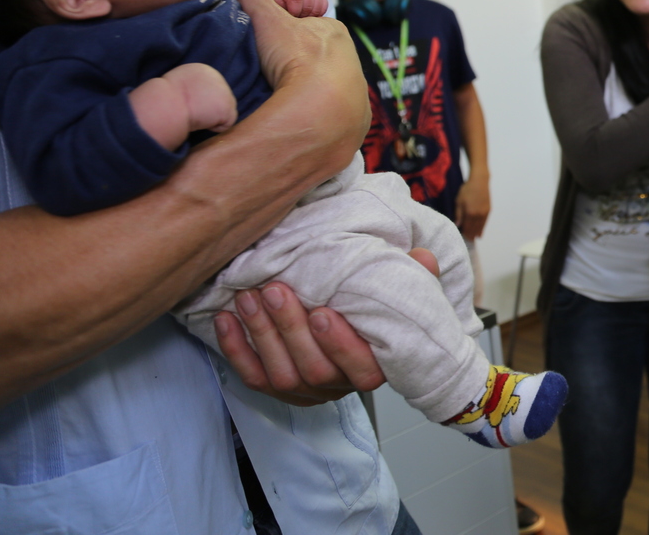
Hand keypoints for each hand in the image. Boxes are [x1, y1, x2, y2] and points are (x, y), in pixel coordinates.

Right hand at [167, 62, 238, 133]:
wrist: (167, 103)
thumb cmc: (164, 99)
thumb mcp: (176, 85)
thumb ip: (190, 88)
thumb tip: (192, 98)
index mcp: (202, 70)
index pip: (208, 90)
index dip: (198, 101)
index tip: (184, 104)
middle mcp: (217, 77)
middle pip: (218, 100)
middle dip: (206, 109)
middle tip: (189, 111)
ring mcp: (225, 91)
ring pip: (223, 112)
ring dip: (210, 118)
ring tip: (194, 115)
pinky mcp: (228, 106)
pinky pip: (226, 124)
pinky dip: (214, 127)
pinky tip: (201, 121)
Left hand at [214, 247, 440, 404]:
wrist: (347, 331)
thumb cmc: (374, 312)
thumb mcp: (401, 292)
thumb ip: (415, 277)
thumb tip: (422, 258)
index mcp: (373, 367)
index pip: (363, 371)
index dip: (341, 345)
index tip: (323, 313)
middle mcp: (338, 386)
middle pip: (314, 370)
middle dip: (290, 329)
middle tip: (275, 290)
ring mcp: (306, 391)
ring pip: (281, 375)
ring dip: (261, 335)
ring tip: (249, 297)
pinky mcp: (276, 389)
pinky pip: (253, 377)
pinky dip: (236, 350)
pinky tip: (226, 319)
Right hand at [228, 0, 368, 140]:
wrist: (322, 115)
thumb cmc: (301, 62)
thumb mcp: (269, 21)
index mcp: (334, 31)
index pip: (305, 22)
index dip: (283, 26)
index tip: (268, 36)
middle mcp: (350, 60)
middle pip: (312, 53)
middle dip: (291, 57)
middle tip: (270, 66)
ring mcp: (353, 93)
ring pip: (321, 83)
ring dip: (301, 86)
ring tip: (279, 92)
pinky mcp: (351, 122)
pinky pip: (328, 111)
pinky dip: (312, 110)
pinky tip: (294, 112)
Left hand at [454, 175, 490, 240]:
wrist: (479, 181)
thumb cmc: (466, 190)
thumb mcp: (459, 201)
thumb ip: (458, 214)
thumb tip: (458, 225)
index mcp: (469, 213)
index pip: (467, 228)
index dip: (465, 234)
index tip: (462, 238)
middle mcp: (478, 215)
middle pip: (474, 229)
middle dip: (471, 235)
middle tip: (468, 240)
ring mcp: (484, 213)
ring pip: (480, 227)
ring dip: (477, 234)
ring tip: (474, 239)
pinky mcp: (488, 211)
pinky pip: (485, 223)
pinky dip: (482, 229)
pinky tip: (480, 233)